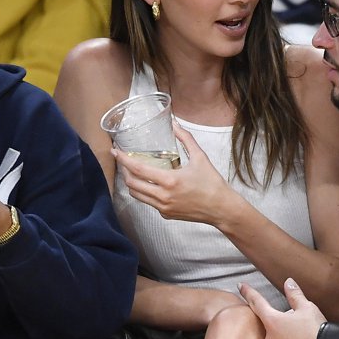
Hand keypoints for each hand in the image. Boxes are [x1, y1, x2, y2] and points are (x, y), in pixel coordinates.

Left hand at [114, 122, 246, 225]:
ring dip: (132, 183)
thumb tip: (174, 124)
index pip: (137, 169)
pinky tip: (150, 184)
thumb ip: (186, 139)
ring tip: (133, 173)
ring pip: (137, 195)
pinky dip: (146, 193)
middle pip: (132, 184)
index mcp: (170, 181)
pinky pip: (149, 203)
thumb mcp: (200, 158)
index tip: (116, 152)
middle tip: (124, 161)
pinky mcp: (167, 214)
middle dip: (124, 171)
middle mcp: (163, 196)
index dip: (123, 159)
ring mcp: (164, 207)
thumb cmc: (213, 184)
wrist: (221, 209)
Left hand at [239, 278, 323, 338]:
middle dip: (282, 318)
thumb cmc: (316, 330)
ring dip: (287, 332)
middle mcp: (270, 337)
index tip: (241, 286)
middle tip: (299, 319)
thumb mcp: (307, 307)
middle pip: (272, 322)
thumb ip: (294, 294)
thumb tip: (288, 282)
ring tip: (305, 333)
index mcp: (272, 321)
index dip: (248, 292)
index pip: (256, 303)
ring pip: (279, 336)